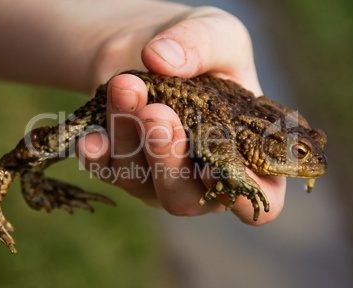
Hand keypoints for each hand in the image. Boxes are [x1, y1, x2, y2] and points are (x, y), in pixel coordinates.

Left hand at [78, 4, 285, 224]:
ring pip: (140, 183)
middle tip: (158, 115)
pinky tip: (92, 135)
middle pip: (184, 197)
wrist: (153, 46)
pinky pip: (107, 171)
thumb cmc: (199, 48)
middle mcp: (201, 176)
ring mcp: (158, 176)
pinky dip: (97, 155)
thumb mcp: (215, 32)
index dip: (243, 197)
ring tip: (126, 88)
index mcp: (245, 155)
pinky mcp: (123, 166)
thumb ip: (201, 44)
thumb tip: (162, 59)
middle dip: (168, 160)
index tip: (215, 167)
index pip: (261, 199)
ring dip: (129, 139)